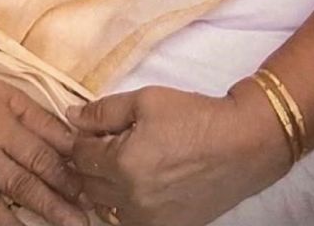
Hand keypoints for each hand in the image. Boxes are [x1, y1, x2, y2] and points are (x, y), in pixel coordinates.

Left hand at [66, 81, 293, 225]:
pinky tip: (138, 183)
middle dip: (90, 162)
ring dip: (105, 185)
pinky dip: (125, 203)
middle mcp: (131, 199)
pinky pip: (127, 220)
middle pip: (88, 184)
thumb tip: (71, 116)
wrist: (241, 145)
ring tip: (122, 163)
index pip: (80, 155)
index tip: (93, 128)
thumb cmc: (194, 116)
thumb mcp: (146, 100)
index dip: (82, 138)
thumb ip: (104, 111)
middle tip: (106, 142)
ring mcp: (148, 220)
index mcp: (122, 163)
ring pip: (104, 206)